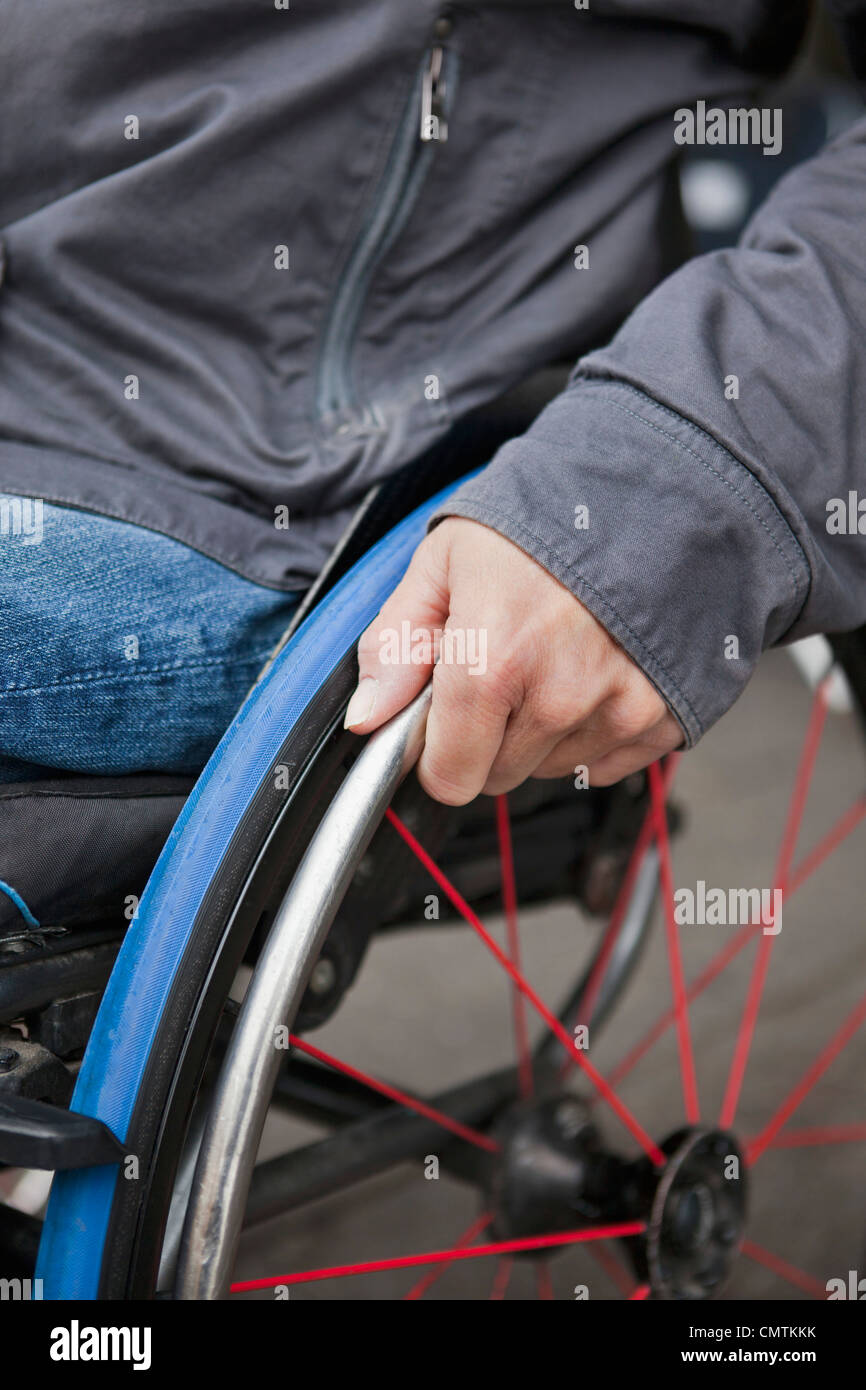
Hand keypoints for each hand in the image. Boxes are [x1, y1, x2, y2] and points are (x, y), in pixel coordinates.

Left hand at [345, 517, 682, 803]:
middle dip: (487, 734)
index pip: (451, 777)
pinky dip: (591, 730)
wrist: (645, 489)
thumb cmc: (539, 520)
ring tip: (551, 656)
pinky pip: (606, 764)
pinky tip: (591, 673)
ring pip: (549, 768)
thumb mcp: (443, 561)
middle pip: (498, 776)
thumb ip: (395, 644)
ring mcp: (619, 709)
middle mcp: (560, 696)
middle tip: (502, 664)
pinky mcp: (663, 715)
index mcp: (493, 661)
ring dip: (541, 730)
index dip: (436, 752)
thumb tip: (368, 717)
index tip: (443, 717)